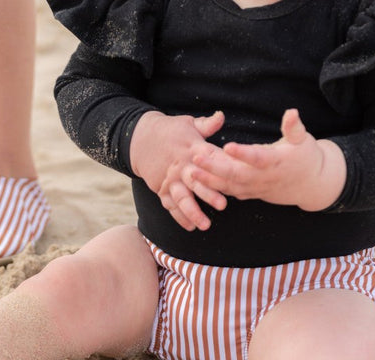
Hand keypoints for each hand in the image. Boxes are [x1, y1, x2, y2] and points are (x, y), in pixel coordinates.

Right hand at [130, 110, 229, 230]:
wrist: (140, 140)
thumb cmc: (171, 131)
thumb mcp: (188, 123)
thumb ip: (207, 124)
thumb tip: (221, 116)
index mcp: (192, 150)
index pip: (209, 160)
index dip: (221, 168)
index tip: (234, 177)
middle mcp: (181, 167)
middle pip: (195, 182)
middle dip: (208, 194)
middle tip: (222, 205)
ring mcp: (170, 181)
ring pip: (181, 199)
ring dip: (192, 213)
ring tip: (205, 225)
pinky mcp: (162, 190)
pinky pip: (170, 206)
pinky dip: (180, 217)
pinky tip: (191, 227)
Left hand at [191, 109, 346, 211]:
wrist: (309, 185)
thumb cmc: (305, 157)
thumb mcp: (304, 140)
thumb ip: (294, 127)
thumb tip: (292, 111)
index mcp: (276, 161)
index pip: (258, 158)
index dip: (243, 154)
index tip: (227, 146)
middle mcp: (263, 177)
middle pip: (236, 174)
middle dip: (214, 168)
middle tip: (195, 157)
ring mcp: (255, 188)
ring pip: (229, 187)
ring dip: (208, 180)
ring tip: (189, 171)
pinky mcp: (249, 194)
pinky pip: (228, 193)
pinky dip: (212, 189)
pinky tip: (196, 182)